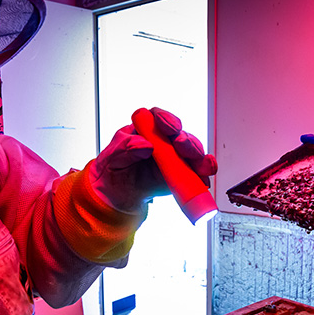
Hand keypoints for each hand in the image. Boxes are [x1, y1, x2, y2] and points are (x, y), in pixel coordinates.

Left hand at [91, 107, 215, 211]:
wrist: (116, 197)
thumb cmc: (111, 172)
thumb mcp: (110, 159)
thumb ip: (124, 148)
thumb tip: (144, 144)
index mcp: (144, 130)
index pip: (157, 118)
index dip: (165, 119)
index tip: (169, 127)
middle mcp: (163, 141)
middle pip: (180, 134)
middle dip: (186, 140)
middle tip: (182, 146)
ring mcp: (174, 158)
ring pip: (192, 152)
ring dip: (198, 157)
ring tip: (201, 166)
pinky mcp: (181, 174)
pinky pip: (195, 173)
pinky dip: (202, 176)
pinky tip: (204, 180)